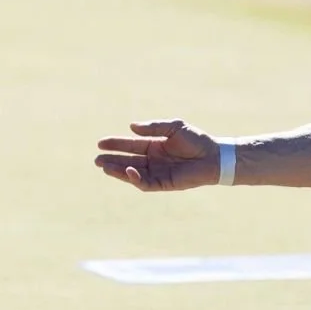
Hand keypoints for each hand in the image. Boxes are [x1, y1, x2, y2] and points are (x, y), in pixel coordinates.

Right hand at [94, 118, 219, 193]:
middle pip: (127, 160)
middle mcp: (153, 160)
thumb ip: (153, 127)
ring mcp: (157, 172)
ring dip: (118, 170)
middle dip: (112, 160)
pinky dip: (135, 178)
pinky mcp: (164, 183)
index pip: (130, 145)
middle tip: (96, 159)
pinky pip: (145, 183)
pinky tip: (128, 170)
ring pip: (132, 173)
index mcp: (154, 145)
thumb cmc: (197, 140)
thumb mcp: (174, 127)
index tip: (100, 142)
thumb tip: (131, 127)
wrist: (213, 156)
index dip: (115, 144)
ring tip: (104, 166)